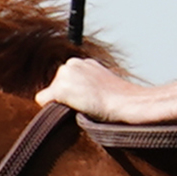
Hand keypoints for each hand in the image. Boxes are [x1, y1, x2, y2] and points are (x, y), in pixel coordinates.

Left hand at [39, 57, 176, 124]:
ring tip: (89, 110)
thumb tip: (114, 101)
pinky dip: (52, 110)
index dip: (78, 95)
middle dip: (67, 99)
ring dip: (64, 105)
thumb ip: (103, 89)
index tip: (95, 102)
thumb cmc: (132, 103)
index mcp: (87, 63)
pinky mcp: (61, 88)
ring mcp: (65, 75)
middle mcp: (73, 63)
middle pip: (57, 87)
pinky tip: (73, 112)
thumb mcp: (117, 90)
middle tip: (93, 107)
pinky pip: (44, 102)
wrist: (131, 105)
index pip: (69, 81)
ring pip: (52, 96)